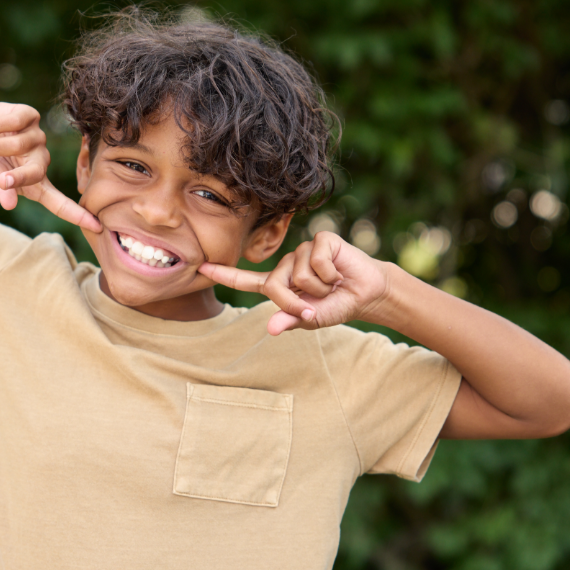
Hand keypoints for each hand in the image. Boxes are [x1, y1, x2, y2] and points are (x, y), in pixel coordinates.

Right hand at [0, 102, 100, 231]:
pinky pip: (17, 122)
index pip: (59, 203)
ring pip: (21, 144)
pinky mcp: (31, 117)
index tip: (98, 226)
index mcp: (34, 185)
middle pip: (36, 172)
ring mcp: (38, 138)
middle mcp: (41, 161)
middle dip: (15, 177)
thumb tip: (9, 204)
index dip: (77, 215)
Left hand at [198, 231, 391, 335]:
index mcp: (280, 284)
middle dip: (298, 301)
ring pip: (299, 275)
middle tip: (320, 301)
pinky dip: (330, 274)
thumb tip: (271, 329)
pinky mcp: (320, 240)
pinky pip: (316, 262)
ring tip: (332, 284)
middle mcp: (287, 265)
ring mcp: (303, 250)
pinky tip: (339, 271)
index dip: (224, 275)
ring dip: (320, 288)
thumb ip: (292, 320)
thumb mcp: (313, 317)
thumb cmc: (337, 305)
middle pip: (276, 285)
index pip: (246, 280)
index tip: (202, 268)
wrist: (367, 293)